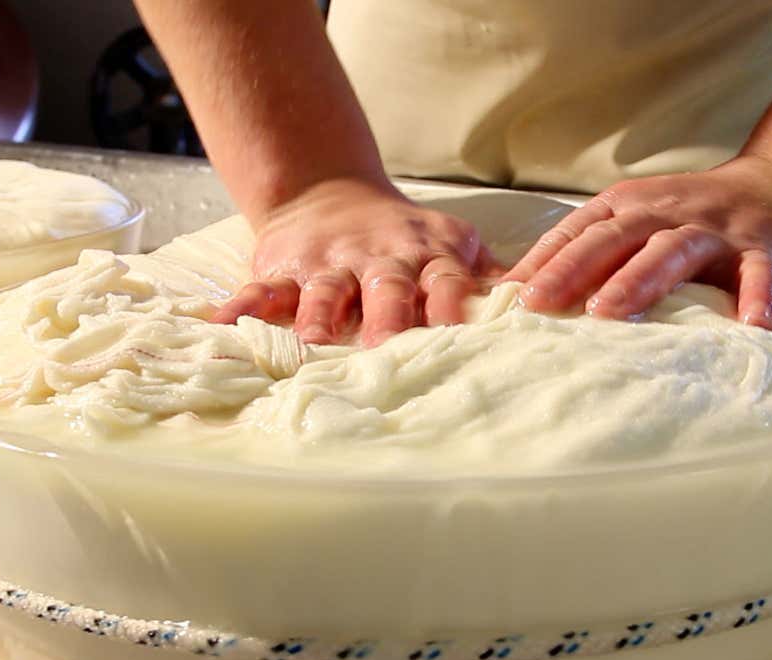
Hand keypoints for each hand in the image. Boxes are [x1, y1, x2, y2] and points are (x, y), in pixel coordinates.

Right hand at [211, 178, 498, 345]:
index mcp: (428, 256)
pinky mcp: (285, 269)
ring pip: (324, 291)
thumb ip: (490, 278)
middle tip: (386, 351)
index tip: (462, 335)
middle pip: (386, 288)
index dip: (453, 304)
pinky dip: (240, 309)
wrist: (330, 195)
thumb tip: (554, 304)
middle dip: (387, 318)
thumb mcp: (451, 246)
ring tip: (311, 344)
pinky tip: (218, 330)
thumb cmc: (403, 239)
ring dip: (317, 315)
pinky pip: (260, 291)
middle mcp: (380, 259)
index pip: (446, 281)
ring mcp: (329, 263)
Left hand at [502, 156, 771, 328]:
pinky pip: (759, 274)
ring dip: (639, 280)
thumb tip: (521, 297)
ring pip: (673, 250)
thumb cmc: (690, 219)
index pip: (579, 231)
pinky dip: (755, 299)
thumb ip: (589, 253)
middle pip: (615, 237)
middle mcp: (666, 212)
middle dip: (574, 269)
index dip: (543, 261)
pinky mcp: (764, 250)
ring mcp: (715, 230)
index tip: (508, 296)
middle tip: (540, 304)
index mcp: (628, 207)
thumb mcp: (636, 224)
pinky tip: (749, 328)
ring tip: (608, 312)